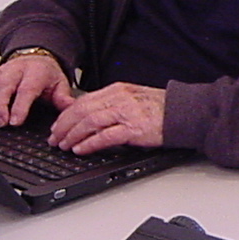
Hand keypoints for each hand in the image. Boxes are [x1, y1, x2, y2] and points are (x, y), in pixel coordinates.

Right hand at [0, 54, 72, 127]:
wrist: (34, 57)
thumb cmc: (45, 74)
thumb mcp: (60, 83)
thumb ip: (63, 97)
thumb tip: (69, 107)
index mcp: (35, 71)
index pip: (25, 89)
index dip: (19, 106)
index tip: (15, 121)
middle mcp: (15, 70)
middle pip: (2, 87)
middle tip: (0, 124)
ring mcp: (0, 73)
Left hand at [47, 82, 166, 152]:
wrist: (183, 113)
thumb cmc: (160, 109)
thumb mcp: (132, 99)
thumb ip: (112, 104)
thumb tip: (89, 117)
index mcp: (116, 90)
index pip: (83, 101)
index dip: (65, 115)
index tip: (57, 126)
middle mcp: (119, 98)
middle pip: (81, 110)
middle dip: (63, 126)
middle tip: (55, 139)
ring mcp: (126, 113)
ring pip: (89, 122)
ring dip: (73, 135)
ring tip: (64, 146)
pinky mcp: (133, 128)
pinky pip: (105, 136)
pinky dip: (89, 143)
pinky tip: (81, 149)